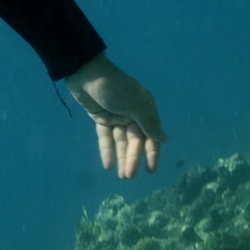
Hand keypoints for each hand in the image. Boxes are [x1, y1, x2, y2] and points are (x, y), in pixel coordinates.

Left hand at [65, 54, 164, 177]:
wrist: (85, 73)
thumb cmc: (114, 87)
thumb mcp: (134, 104)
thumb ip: (148, 123)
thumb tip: (165, 138)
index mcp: (145, 107)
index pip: (151, 135)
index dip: (152, 153)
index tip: (151, 170)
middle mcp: (133, 113)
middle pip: (135, 141)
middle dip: (133, 158)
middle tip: (129, 176)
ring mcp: (116, 116)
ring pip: (120, 141)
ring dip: (121, 157)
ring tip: (122, 176)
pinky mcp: (101, 117)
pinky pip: (105, 137)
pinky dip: (107, 150)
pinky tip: (107, 165)